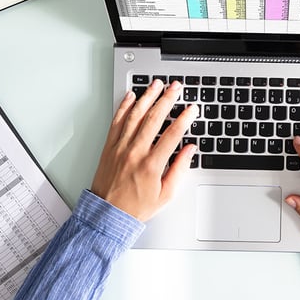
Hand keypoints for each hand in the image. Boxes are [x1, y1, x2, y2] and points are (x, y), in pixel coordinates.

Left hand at [91, 79, 197, 221]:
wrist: (107, 214)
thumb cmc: (136, 207)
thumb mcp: (166, 194)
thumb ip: (179, 169)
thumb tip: (190, 150)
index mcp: (151, 165)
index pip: (172, 135)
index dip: (184, 119)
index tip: (192, 109)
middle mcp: (135, 153)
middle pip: (154, 119)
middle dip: (167, 99)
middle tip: (176, 87)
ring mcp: (120, 148)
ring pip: (135, 115)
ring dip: (147, 97)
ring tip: (156, 84)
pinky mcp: (109, 147)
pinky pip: (117, 121)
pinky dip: (124, 107)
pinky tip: (131, 96)